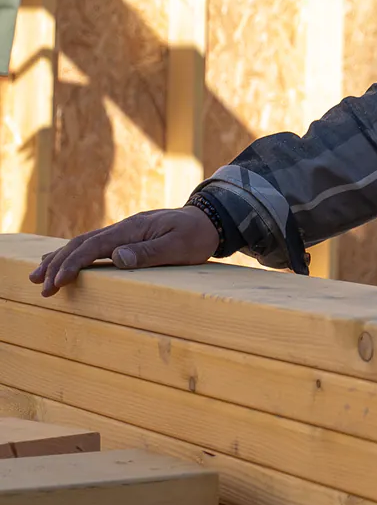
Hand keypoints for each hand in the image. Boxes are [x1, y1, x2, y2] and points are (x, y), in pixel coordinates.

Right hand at [30, 207, 220, 297]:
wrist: (209, 219)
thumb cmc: (196, 236)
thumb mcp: (178, 247)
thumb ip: (148, 253)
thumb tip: (117, 258)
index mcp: (132, 229)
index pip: (93, 247)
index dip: (72, 265)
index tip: (57, 283)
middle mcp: (123, 228)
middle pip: (81, 244)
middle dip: (57, 264)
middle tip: (38, 285)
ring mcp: (124, 232)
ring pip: (84, 243)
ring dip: (60, 258)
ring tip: (38, 274)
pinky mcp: (127, 238)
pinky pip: (94, 245)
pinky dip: (75, 254)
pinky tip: (64, 262)